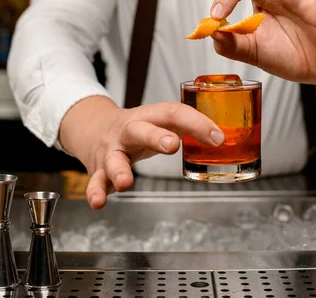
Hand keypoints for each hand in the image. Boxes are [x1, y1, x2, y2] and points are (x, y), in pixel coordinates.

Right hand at [59, 96, 224, 209]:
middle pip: (139, 130)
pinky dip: (95, 191)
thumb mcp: (161, 122)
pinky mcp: (98, 169)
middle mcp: (128, 131)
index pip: (173, 113)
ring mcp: (111, 150)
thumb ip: (187, 130)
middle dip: (155, 137)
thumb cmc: (138, 127)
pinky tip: (99, 202)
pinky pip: (95, 181)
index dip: (196, 123)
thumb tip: (220, 141)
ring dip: (119, 171)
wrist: (94, 127)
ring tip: (126, 183)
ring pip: (113, 159)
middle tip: (172, 145)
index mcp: (149, 116)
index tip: (217, 138)